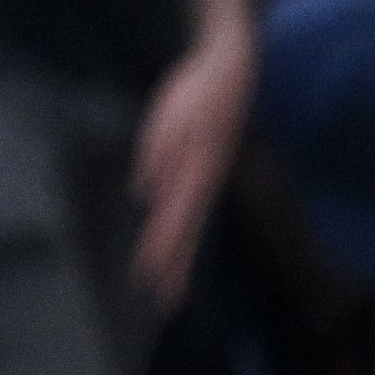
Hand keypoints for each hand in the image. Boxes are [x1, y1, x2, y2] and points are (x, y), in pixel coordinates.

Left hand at [133, 23, 256, 304]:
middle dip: (175, 266)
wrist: (228, 71)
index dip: (162, 249)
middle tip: (165, 303)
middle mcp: (202, 182)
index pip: (174, 220)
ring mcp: (206, 178)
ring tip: (171, 287)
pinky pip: (190, 209)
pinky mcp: (203, 171)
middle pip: (186, 232)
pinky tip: (175, 245)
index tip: (148, 277)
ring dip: (180, 256)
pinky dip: (181, 231)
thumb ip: (161, 152)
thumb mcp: (174, 116)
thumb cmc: (198, 92)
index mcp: (195, 172)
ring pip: (190, 224)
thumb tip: (146, 191)